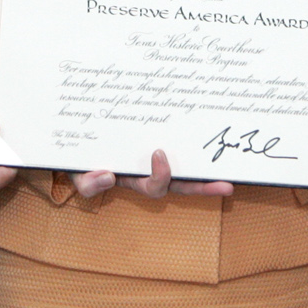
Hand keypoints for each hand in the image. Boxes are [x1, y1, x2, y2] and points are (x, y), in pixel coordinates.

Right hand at [71, 150, 233, 199]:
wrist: (79, 138)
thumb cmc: (81, 160)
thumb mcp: (79, 175)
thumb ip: (88, 183)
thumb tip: (107, 177)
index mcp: (136, 179)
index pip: (157, 187)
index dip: (162, 176)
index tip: (159, 153)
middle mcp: (152, 169)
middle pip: (184, 183)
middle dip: (205, 187)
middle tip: (228, 186)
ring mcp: (157, 155)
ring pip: (187, 164)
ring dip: (207, 163)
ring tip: (225, 155)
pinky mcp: (162, 134)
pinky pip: (182, 139)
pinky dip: (195, 135)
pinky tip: (210, 119)